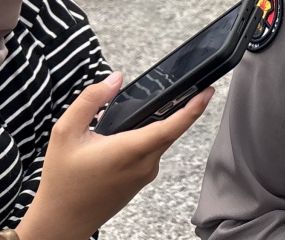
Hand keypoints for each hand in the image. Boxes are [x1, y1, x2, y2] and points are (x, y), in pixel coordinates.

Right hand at [16, 73, 212, 239]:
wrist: (61, 221)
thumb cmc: (62, 180)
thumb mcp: (65, 133)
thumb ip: (90, 100)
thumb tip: (115, 79)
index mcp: (131, 150)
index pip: (172, 127)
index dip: (193, 108)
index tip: (208, 91)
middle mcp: (145, 164)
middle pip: (170, 130)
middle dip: (178, 109)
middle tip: (184, 87)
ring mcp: (146, 175)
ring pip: (160, 142)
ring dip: (155, 126)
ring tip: (135, 113)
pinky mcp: (142, 181)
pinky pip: (152, 153)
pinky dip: (145, 140)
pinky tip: (125, 136)